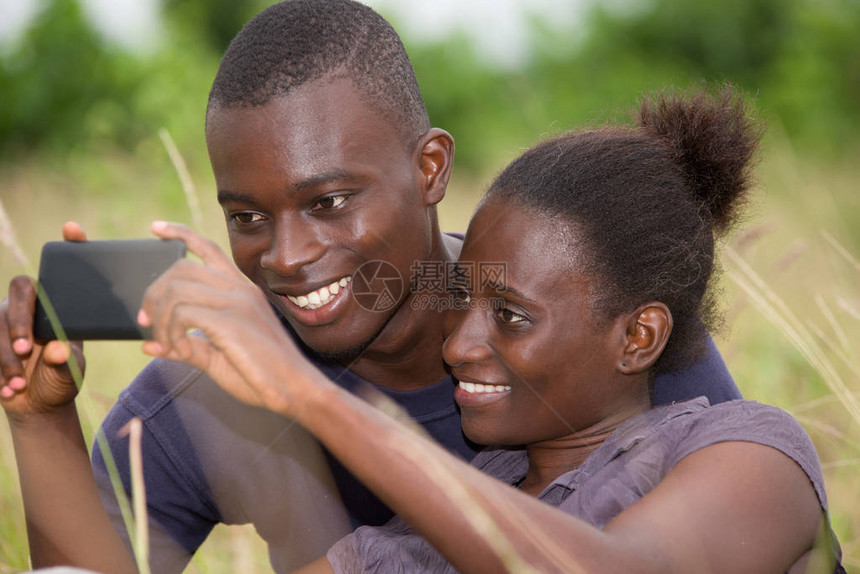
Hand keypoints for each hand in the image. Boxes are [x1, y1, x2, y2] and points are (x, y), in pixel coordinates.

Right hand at [0, 222, 86, 417]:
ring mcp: (4, 315)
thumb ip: (65, 360)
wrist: (36, 403)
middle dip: (20, 320)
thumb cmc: (60, 378)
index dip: (70, 247)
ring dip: (5, 356)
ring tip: (18, 384)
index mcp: (58, 306)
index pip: (63, 271)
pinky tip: (6, 390)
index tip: (71, 228)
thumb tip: (57, 348)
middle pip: (20, 291)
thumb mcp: (70, 372)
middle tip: (27, 349)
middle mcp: (30, 303)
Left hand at [139, 222, 322, 417]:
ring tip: (169, 345)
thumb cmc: (261, 375)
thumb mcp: (218, 357)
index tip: (155, 228)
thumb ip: (186, 346)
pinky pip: (183, 314)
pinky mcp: (231, 320)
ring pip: (177, 290)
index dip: (179, 234)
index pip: (209, 248)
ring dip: (161, 320)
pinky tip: (181, 351)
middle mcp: (240, 289)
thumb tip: (149, 346)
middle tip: (146, 322)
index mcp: (241, 290)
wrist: (295, 390)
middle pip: (181, 268)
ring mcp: (237, 302)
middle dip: (154, 294)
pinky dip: (171, 334)